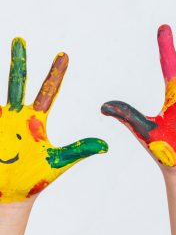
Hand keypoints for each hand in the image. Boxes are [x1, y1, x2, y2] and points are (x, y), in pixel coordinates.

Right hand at [0, 38, 107, 202]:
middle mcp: (16, 116)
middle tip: (20, 39)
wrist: (9, 195)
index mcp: (35, 121)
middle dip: (19, 61)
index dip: (55, 74)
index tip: (64, 55)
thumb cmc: (34, 179)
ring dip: (0, 71)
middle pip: (18, 82)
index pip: (48, 92)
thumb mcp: (58, 161)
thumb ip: (79, 150)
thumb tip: (106, 146)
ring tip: (10, 46)